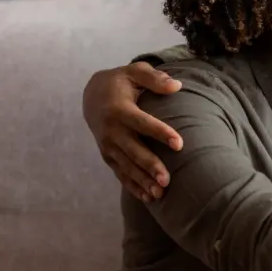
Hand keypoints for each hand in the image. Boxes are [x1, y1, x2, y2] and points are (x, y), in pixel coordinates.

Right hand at [83, 62, 183, 202]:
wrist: (91, 95)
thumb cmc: (120, 82)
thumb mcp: (134, 72)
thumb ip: (154, 77)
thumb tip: (177, 86)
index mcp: (119, 109)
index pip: (143, 123)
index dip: (160, 133)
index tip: (180, 144)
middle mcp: (111, 130)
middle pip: (133, 150)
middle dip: (150, 166)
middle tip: (167, 180)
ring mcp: (108, 145)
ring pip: (126, 166)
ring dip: (142, 181)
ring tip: (160, 195)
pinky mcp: (107, 155)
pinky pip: (120, 173)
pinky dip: (133, 186)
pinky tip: (148, 198)